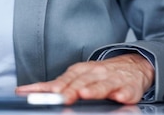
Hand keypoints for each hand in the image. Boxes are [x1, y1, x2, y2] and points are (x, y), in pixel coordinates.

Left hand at [15, 53, 154, 103]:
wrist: (133, 66)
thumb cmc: (100, 74)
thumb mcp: (78, 76)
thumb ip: (58, 85)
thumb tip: (30, 91)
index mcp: (80, 71)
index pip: (63, 79)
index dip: (50, 86)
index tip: (36, 93)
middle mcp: (95, 73)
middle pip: (80, 81)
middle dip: (69, 89)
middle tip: (60, 97)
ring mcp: (112, 80)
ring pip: (102, 85)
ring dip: (93, 89)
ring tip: (84, 94)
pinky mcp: (129, 88)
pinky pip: (126, 91)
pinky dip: (122, 94)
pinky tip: (118, 97)